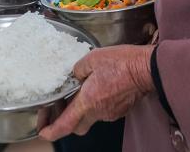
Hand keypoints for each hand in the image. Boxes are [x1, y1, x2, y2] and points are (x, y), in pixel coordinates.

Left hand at [39, 44, 153, 140]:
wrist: (146, 69)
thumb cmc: (122, 63)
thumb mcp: (92, 58)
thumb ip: (77, 69)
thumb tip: (74, 75)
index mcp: (87, 102)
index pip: (65, 125)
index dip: (51, 130)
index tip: (42, 130)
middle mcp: (98, 112)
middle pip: (76, 126)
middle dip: (65, 121)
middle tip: (58, 109)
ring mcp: (110, 113)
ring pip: (90, 118)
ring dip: (82, 110)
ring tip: (79, 93)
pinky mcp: (120, 110)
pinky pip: (103, 112)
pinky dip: (96, 105)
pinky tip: (97, 90)